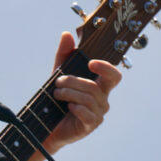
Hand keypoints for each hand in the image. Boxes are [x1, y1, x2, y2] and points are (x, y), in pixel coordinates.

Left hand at [45, 32, 120, 151]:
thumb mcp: (58, 74)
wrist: (46, 125)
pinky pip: (86, 112)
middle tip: (58, 82)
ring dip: (68, 93)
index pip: (114, 75)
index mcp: (99, 86)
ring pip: (88, 98)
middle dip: (73, 81)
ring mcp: (98, 114)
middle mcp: (102, 100)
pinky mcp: (90, 125)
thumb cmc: (57, 99)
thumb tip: (67, 34)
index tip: (91, 63)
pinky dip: (74, 107)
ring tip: (56, 94)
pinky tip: (67, 106)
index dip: (106, 68)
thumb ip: (64, 55)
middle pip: (94, 86)